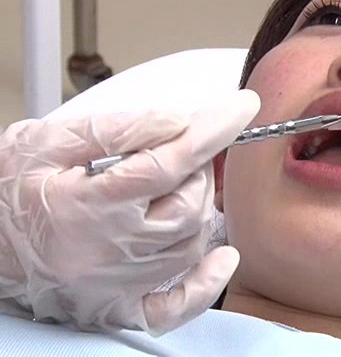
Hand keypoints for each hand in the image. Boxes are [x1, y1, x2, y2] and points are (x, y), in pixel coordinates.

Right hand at [0, 89, 259, 334]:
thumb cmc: (7, 191)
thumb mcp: (46, 142)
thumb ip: (115, 129)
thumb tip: (178, 121)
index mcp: (88, 204)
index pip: (169, 163)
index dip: (212, 131)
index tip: (243, 107)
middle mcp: (109, 251)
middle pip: (189, 205)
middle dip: (197, 171)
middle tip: (179, 153)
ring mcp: (117, 285)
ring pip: (192, 243)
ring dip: (198, 208)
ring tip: (172, 188)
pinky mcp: (120, 308)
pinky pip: (179, 305)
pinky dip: (208, 281)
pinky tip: (223, 257)